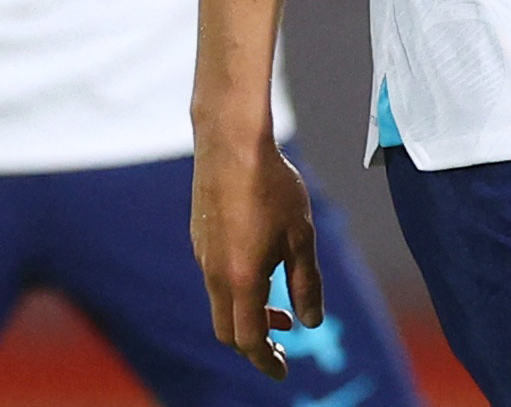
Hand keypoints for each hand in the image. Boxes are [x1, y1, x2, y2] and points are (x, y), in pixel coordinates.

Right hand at [191, 137, 322, 378]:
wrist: (231, 140)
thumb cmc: (273, 185)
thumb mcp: (302, 236)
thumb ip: (307, 283)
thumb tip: (311, 322)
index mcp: (241, 279)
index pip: (249, 340)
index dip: (266, 361)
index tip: (283, 370)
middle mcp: (214, 273)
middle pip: (228, 330)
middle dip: (255, 345)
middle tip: (282, 344)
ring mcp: (202, 254)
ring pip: (220, 303)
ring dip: (248, 314)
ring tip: (280, 307)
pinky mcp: (198, 236)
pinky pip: (214, 278)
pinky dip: (236, 290)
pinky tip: (260, 267)